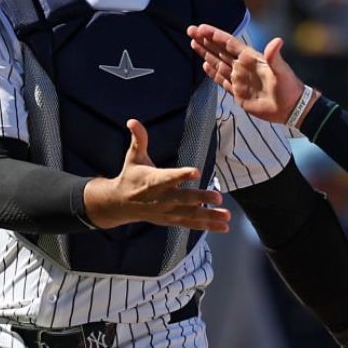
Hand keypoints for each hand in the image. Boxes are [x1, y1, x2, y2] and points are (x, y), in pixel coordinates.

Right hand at [83, 120, 231, 231]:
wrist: (120, 204)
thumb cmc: (131, 176)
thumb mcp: (133, 157)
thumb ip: (138, 139)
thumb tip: (132, 121)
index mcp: (153, 180)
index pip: (169, 177)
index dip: (181, 175)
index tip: (196, 171)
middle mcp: (162, 198)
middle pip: (183, 198)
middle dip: (201, 198)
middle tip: (218, 197)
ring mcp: (167, 212)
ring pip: (190, 214)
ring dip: (210, 216)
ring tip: (227, 216)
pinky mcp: (172, 220)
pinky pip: (191, 224)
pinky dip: (207, 226)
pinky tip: (224, 227)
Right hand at [187, 24, 307, 125]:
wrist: (291, 108)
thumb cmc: (288, 86)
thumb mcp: (281, 70)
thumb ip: (275, 56)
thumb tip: (277, 41)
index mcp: (251, 58)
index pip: (228, 43)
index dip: (215, 35)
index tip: (201, 28)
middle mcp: (242, 66)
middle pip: (219, 50)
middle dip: (205, 41)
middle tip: (190, 30)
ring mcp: (239, 79)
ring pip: (218, 63)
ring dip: (206, 54)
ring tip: (194, 43)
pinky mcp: (238, 93)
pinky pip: (222, 81)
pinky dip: (213, 73)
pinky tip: (204, 66)